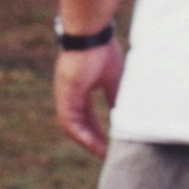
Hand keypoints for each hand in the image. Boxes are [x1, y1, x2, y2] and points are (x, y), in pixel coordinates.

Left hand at [54, 40, 124, 156]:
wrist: (91, 34)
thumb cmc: (102, 50)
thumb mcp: (114, 79)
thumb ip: (115, 98)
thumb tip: (124, 115)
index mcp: (79, 89)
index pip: (87, 115)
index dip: (97, 130)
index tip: (109, 143)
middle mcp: (69, 94)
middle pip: (79, 123)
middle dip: (93, 139)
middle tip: (106, 155)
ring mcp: (65, 94)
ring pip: (72, 126)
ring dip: (87, 140)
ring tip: (102, 154)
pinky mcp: (65, 94)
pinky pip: (69, 120)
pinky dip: (81, 134)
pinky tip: (92, 144)